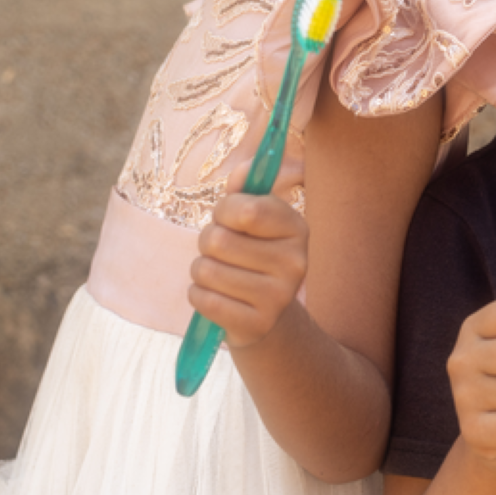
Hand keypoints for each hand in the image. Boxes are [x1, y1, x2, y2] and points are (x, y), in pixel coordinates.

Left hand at [186, 155, 307, 349]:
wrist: (265, 315)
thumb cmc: (251, 256)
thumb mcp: (252, 221)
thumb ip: (244, 191)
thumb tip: (242, 169)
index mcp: (297, 228)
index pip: (246, 208)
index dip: (224, 211)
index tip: (227, 219)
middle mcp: (296, 262)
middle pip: (218, 240)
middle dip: (206, 243)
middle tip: (221, 252)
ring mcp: (279, 297)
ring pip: (206, 270)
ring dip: (200, 271)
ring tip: (217, 274)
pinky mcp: (257, 325)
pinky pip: (204, 300)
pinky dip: (198, 296)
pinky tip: (215, 296)